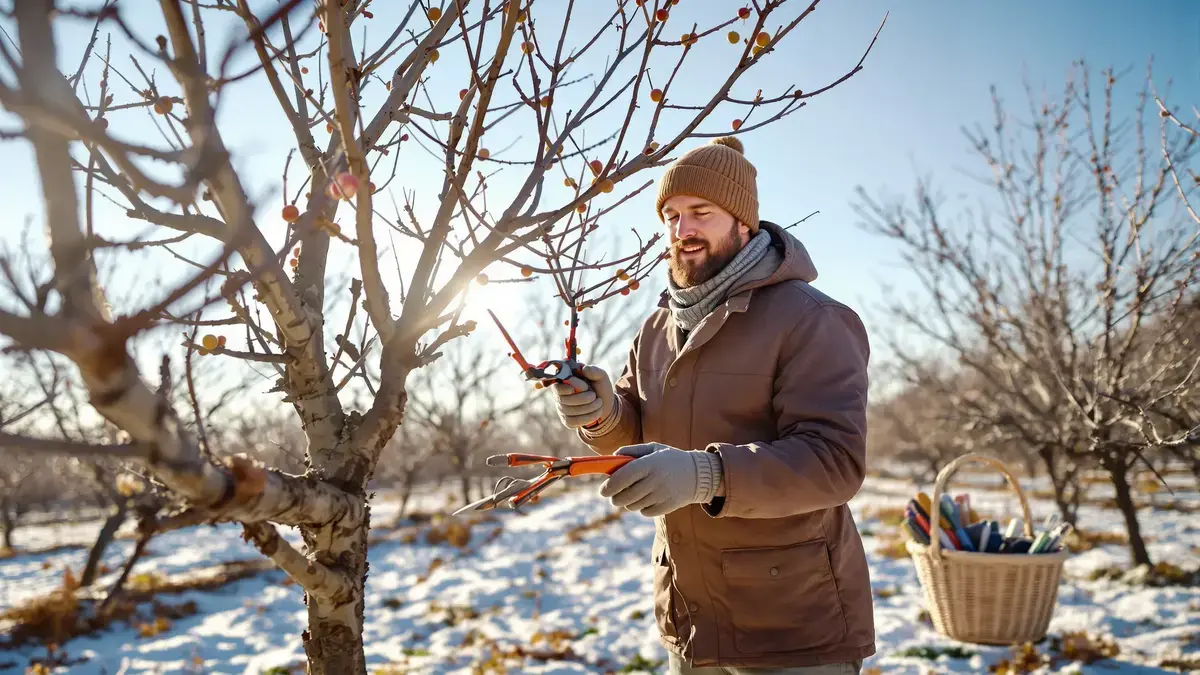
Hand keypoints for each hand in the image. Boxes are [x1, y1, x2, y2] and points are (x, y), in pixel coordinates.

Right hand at [551, 364, 614, 429]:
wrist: (606, 405)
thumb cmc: (600, 388)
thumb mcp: (601, 377)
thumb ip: (594, 371)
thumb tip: (584, 369)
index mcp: (565, 382)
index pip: (556, 387)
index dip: (564, 389)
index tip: (576, 389)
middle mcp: (560, 395)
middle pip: (563, 400)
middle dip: (582, 398)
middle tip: (594, 395)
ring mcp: (562, 409)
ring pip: (569, 411)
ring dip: (588, 407)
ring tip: (599, 403)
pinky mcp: (567, 421)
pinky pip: (572, 421)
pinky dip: (587, 417)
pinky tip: (596, 412)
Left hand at [599, 442, 722, 517]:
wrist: (697, 474)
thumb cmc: (669, 459)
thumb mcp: (653, 448)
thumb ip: (631, 451)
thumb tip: (611, 458)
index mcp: (650, 463)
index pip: (622, 477)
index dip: (609, 486)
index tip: (602, 490)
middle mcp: (655, 480)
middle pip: (624, 496)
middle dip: (615, 498)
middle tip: (613, 496)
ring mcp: (661, 495)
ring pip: (633, 505)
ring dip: (628, 501)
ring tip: (635, 493)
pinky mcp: (667, 507)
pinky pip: (644, 511)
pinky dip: (642, 507)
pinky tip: (649, 498)